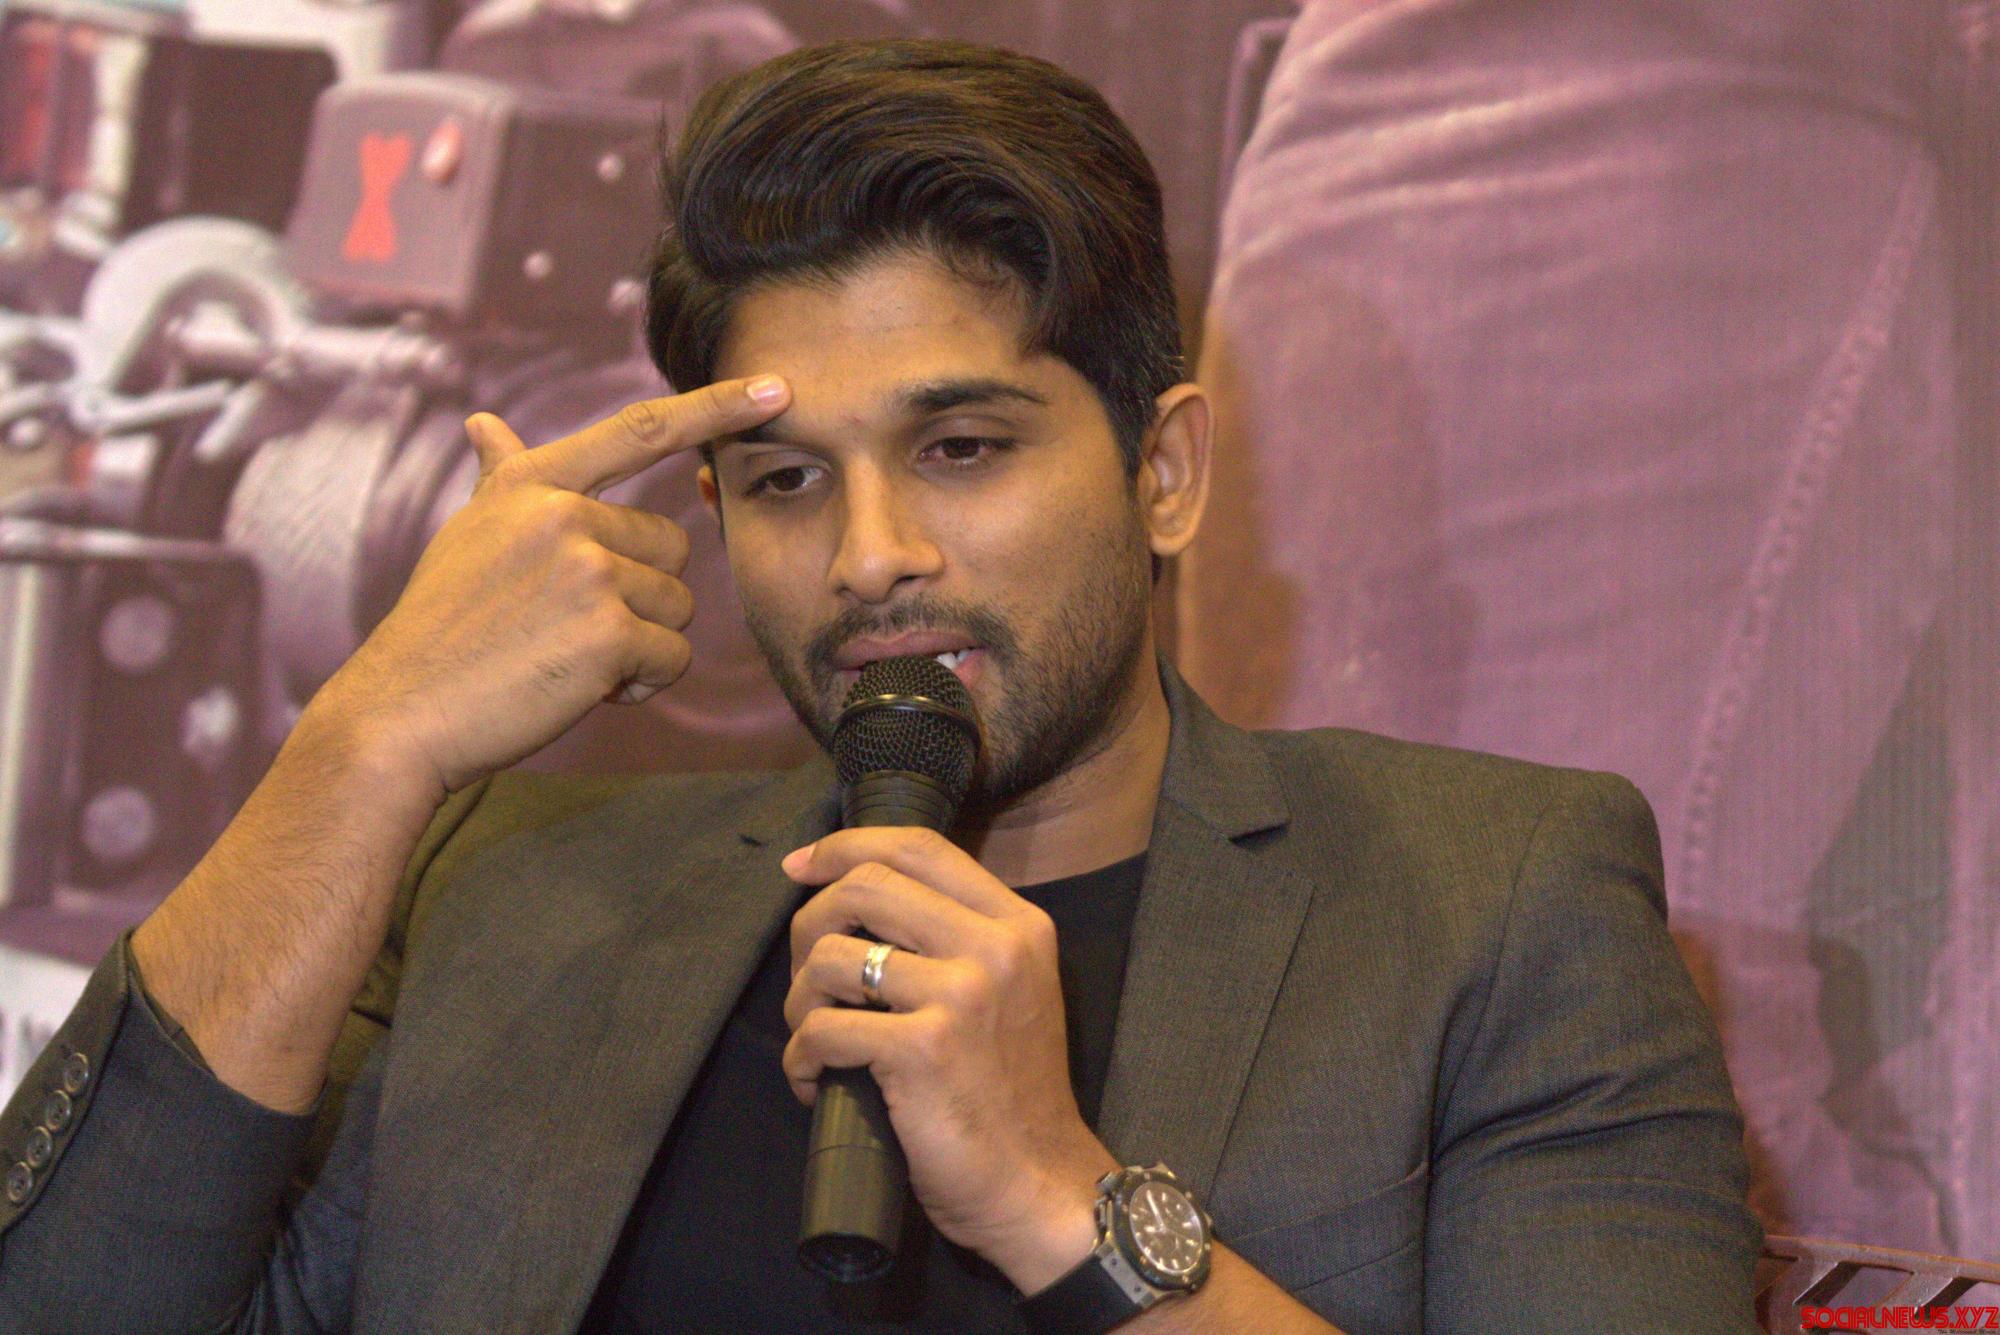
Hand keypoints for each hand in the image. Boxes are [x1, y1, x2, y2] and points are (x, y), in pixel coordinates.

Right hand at [307, 375, 789, 794]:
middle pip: (672, 548)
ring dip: (641, 643)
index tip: (775, 388)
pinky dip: (640, 682)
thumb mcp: (468, 537)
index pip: (641, 431)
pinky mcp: (606, 630)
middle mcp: (562, 514)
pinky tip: (583, 687)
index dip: (714, 407)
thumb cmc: (442, 631)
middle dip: (641, 597)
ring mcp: (586, 569)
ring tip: (568, 656)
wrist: (402, 713)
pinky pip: (672, 656)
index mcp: (533, 485)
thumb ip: (500, 480)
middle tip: (569, 629)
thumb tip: (483, 423)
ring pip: (677, 606)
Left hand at [781, 828, 1118, 1291]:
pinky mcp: (923, 1050)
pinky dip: (800, 1058)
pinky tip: (813, 1082)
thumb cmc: (1010, 1093)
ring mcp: (961, 995)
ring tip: (812, 1038)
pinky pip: (822, 1029)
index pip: (919, 847)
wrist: (1039, 1183)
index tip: (801, 865)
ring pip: (832, 956)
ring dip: (798, 1000)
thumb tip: (856, 895)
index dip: (847, 845)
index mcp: (1018, 924)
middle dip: (809, 925)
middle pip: (866, 887)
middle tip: (806, 978)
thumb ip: (957, 938)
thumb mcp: (1010, 990)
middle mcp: (995, 947)